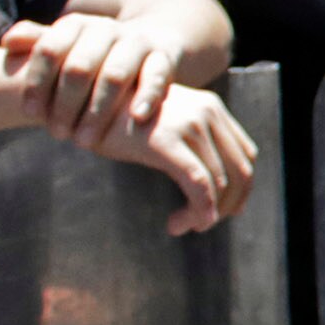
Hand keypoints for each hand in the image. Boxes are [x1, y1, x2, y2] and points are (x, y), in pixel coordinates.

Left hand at [2, 14, 180, 147]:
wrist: (147, 43)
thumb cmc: (93, 55)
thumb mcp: (66, 46)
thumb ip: (38, 43)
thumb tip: (7, 41)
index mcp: (76, 25)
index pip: (50, 49)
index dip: (37, 83)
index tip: (31, 113)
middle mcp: (106, 29)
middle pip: (79, 67)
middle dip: (65, 105)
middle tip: (57, 134)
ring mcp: (137, 42)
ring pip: (115, 74)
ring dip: (97, 111)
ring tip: (85, 141)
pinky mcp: (164, 57)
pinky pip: (157, 75)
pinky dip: (147, 96)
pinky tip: (136, 117)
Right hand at [98, 83, 258, 235]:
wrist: (80, 99)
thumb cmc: (119, 118)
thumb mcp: (164, 123)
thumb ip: (192, 144)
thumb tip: (216, 188)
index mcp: (212, 107)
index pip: (245, 156)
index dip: (239, 191)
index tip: (218, 211)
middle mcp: (207, 112)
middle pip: (240, 173)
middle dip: (224, 207)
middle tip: (198, 225)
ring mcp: (189, 124)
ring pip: (219, 184)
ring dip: (204, 215)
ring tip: (179, 226)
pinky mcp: (166, 141)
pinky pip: (198, 185)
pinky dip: (198, 211)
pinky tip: (179, 225)